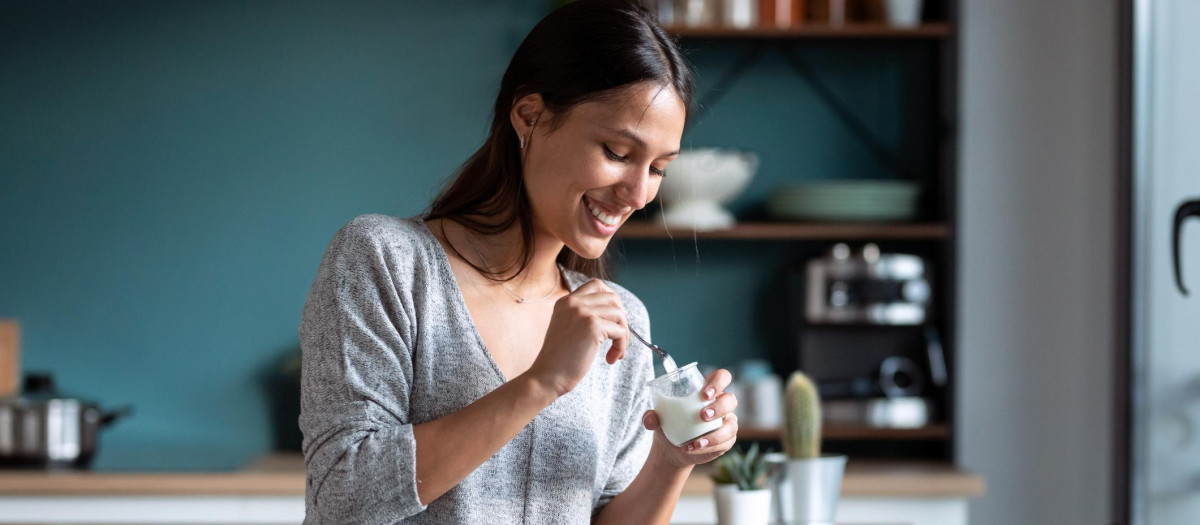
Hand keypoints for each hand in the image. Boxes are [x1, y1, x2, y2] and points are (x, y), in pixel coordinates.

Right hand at [526, 279, 628, 396]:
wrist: (547, 376)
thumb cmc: (559, 359)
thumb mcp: (568, 328)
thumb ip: (585, 316)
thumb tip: (620, 312)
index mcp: (565, 301)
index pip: (596, 285)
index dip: (611, 299)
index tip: (613, 319)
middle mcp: (573, 302)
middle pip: (612, 298)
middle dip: (621, 318)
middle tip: (618, 338)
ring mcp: (583, 312)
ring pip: (620, 314)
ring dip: (624, 335)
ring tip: (615, 352)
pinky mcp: (593, 326)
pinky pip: (621, 332)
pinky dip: (621, 346)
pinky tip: (611, 359)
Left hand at [643, 368, 738, 468]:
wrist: (672, 449)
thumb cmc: (669, 424)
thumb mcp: (659, 418)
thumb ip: (651, 416)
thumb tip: (649, 419)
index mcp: (708, 391)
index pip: (722, 377)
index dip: (718, 382)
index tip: (704, 394)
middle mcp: (721, 405)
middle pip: (731, 399)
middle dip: (719, 407)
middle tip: (702, 415)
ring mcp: (726, 423)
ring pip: (731, 425)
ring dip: (715, 434)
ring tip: (696, 441)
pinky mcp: (726, 440)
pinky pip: (725, 442)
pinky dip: (709, 446)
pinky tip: (694, 448)